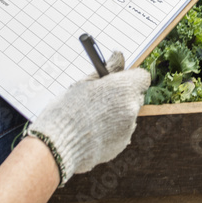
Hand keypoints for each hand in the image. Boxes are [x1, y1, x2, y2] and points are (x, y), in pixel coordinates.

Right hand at [27, 52, 149, 182]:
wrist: (59, 146)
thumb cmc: (69, 110)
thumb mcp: (86, 82)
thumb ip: (108, 68)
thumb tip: (119, 55)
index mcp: (124, 88)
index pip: (142, 77)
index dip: (129, 77)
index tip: (116, 80)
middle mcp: (131, 107)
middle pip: (135, 96)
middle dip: (122, 96)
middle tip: (101, 98)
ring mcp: (128, 128)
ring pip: (128, 115)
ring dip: (117, 114)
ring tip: (91, 117)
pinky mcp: (122, 144)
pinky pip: (122, 131)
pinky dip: (112, 130)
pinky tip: (92, 131)